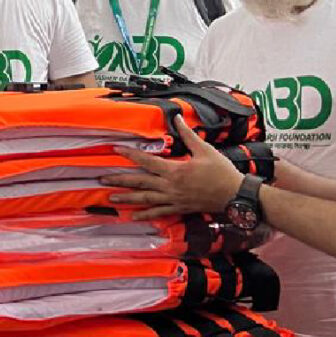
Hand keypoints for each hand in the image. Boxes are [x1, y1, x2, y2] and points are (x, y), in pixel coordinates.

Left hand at [103, 107, 243, 214]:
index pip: (147, 161)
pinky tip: (132, 217)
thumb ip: (188, 135)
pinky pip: (158, 213)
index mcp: (175, 170)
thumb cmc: (221, 171)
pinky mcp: (177, 208)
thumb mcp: (205, 150)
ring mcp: (172, 199)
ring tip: (110, 198)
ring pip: (144, 199)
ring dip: (126, 199)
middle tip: (102, 179)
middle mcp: (170, 186)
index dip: (130, 155)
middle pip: (140, 182)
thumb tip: (178, 119)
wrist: (233, 194)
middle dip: (120, 180)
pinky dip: (144, 215)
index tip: (116, 150)